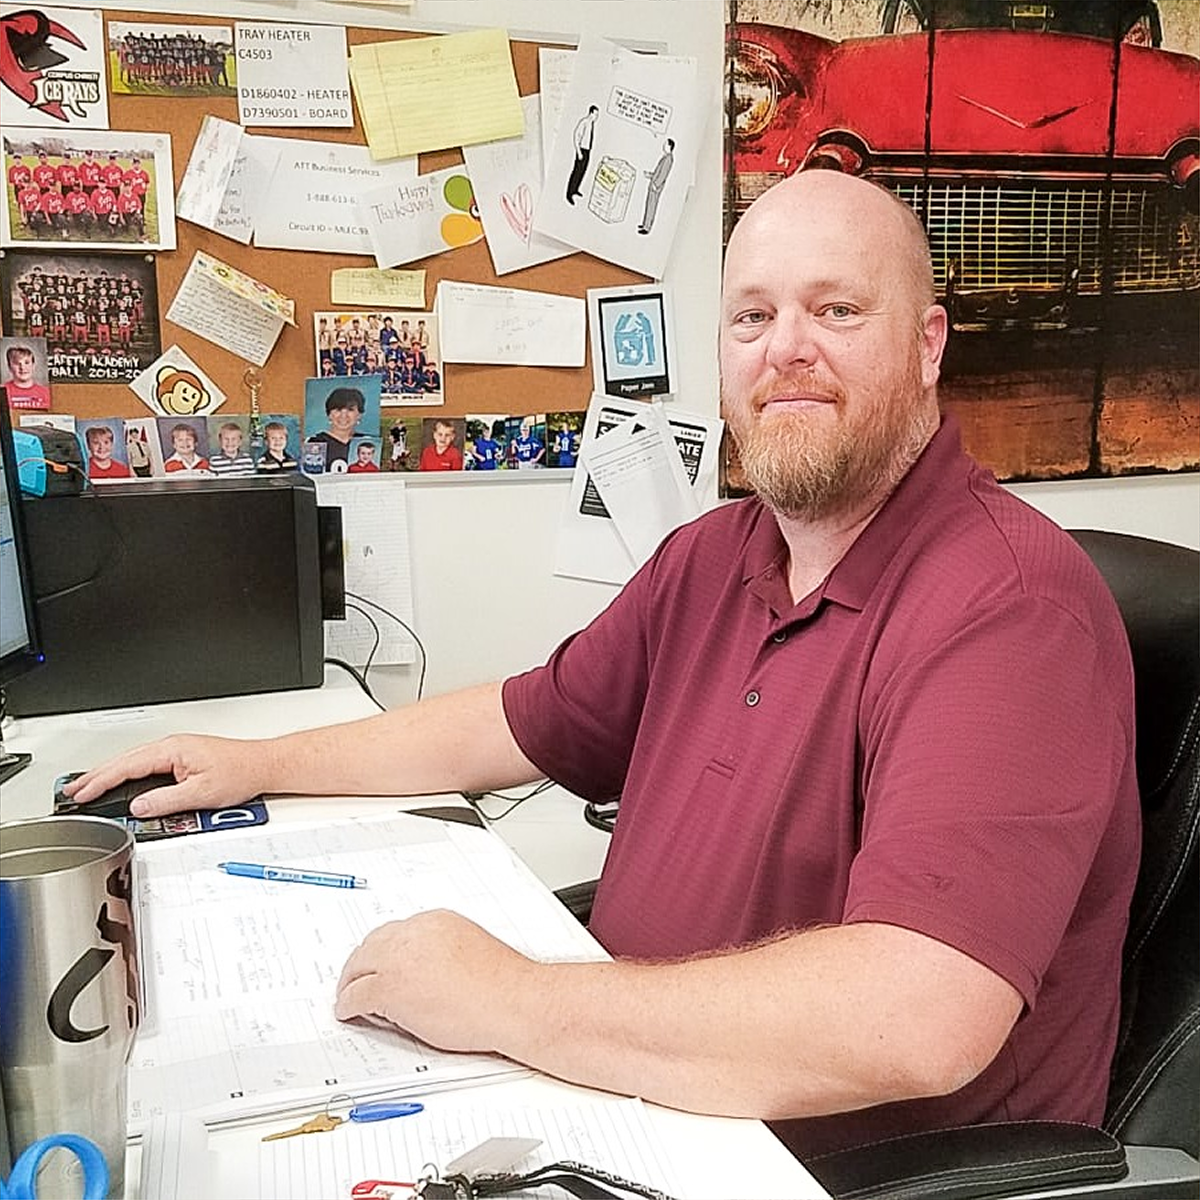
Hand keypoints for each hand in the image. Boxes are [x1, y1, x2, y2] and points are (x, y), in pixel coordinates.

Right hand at [61, 734, 266, 816]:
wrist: (264, 765)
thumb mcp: (201, 793)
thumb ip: (166, 801)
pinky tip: (119, 784)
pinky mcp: (182, 760)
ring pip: (134, 763)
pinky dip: (127, 775)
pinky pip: (146, 767)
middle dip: (97, 776)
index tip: (82, 793)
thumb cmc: (241, 772)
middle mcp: (172, 747)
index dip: (101, 781)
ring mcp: (176, 752)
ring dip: (110, 775)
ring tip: (88, 789)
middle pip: (125, 761)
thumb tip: (138, 807)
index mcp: (172, 749)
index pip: (127, 766)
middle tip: (72, 791)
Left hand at [334, 911, 530, 1052]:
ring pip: (360, 966)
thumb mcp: (471, 952)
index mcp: (436, 922)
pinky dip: (348, 1004)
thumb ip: (444, 954)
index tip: (382, 964)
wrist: (512, 1001)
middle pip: (373, 944)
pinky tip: (349, 1012)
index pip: (397, 933)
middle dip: (363, 963)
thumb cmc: (503, 986)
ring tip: (349, 995)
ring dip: (352, 981)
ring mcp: (400, 960)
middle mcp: (415, 933)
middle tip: (357, 978)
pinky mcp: (391, 988)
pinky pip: (357, 995)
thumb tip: (430, 973)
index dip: (385, 952)